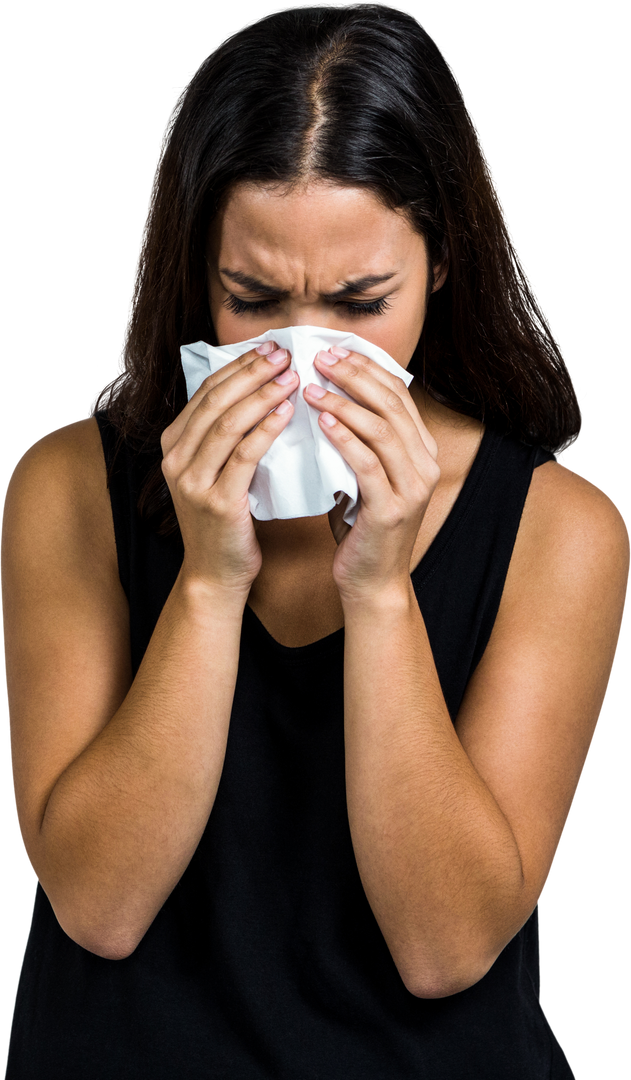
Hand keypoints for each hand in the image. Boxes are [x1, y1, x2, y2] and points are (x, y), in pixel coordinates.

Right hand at [160, 343, 297, 595]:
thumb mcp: (215, 471)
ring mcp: (192, 481)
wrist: (217, 573)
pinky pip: (244, 456)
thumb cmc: (226, 520)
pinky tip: (287, 413)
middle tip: (284, 353)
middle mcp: (176, 460)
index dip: (238, 366)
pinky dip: (266, 429)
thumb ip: (225, 435)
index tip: (270, 347)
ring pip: (227, 424)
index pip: (206, 392)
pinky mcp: (217, 502)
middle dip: (252, 372)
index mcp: (173, 445)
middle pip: (215, 402)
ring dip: (262, 394)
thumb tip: (258, 387)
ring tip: (291, 376)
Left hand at [303, 348, 440, 601]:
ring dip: (343, 403)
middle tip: (318, 359)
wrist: (373, 580)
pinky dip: (345, 438)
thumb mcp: (366, 475)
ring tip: (311, 388)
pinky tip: (322, 423)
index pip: (399, 394)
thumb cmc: (363, 527)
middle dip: (353, 376)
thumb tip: (326, 396)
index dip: (366, 368)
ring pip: (381, 429)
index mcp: (421, 451)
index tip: (333, 352)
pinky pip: (367, 464)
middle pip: (392, 404)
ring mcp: (412, 488)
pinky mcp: (391, 509)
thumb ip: (359, 441)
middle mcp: (425, 465)